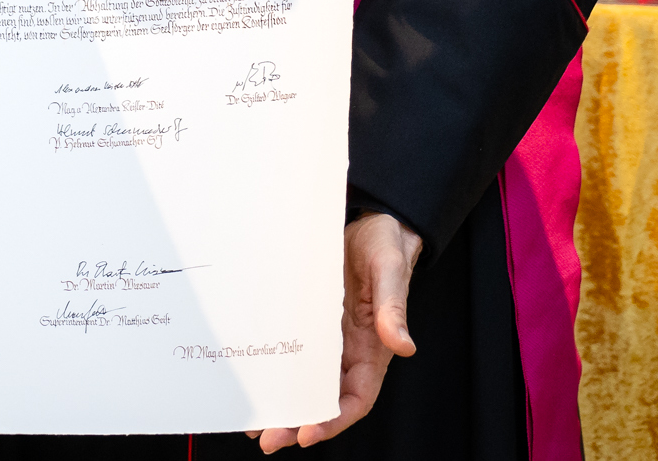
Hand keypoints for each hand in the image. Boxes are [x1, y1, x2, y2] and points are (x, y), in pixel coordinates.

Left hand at [250, 213, 420, 450]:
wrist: (370, 219)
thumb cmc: (387, 244)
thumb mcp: (389, 270)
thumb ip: (393, 309)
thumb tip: (404, 346)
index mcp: (373, 347)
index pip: (356, 398)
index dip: (334, 420)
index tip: (307, 434)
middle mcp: (349, 350)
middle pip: (324, 398)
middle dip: (298, 422)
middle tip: (267, 439)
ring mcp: (328, 338)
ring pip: (304, 381)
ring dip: (283, 404)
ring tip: (252, 423)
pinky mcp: (309, 322)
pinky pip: (292, 353)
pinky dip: (275, 371)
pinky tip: (254, 381)